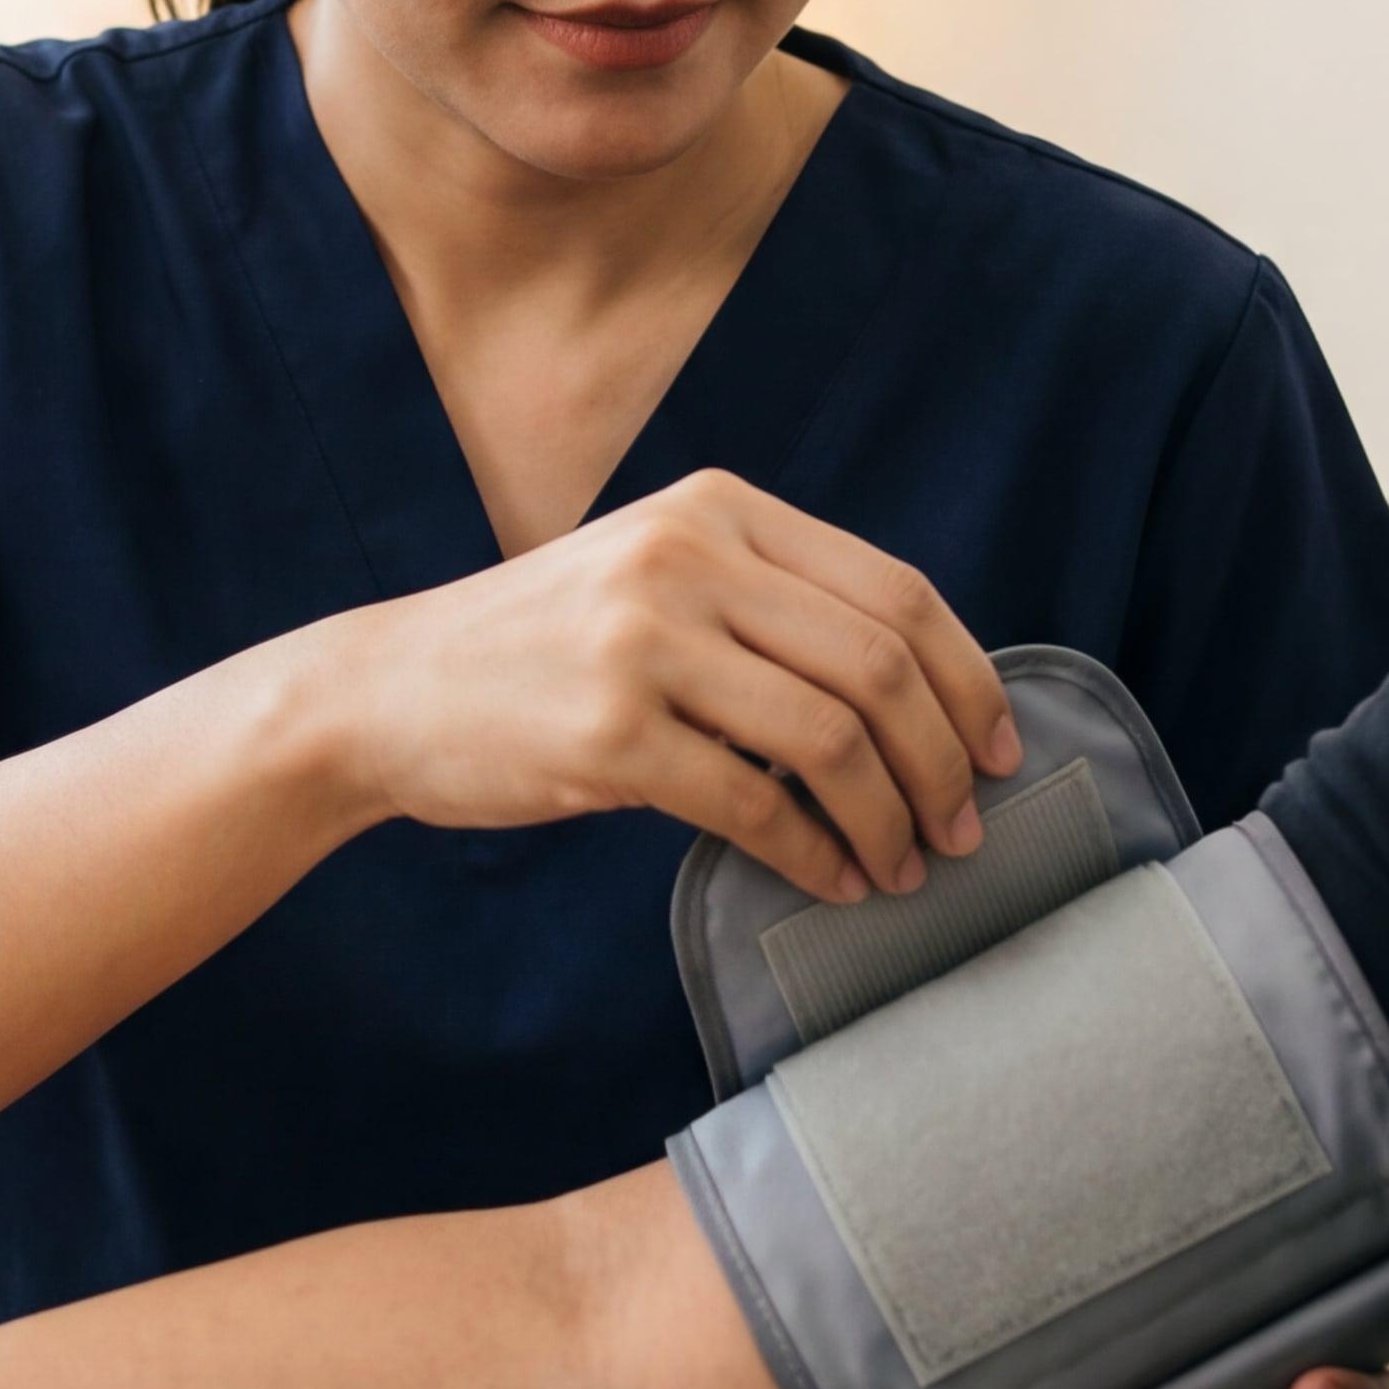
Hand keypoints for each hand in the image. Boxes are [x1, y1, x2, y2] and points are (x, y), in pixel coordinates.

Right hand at [317, 470, 1017, 906]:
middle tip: (962, 831)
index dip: (970, 680)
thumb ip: (768, 601)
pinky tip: (829, 880)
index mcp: (718, 509)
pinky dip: (812, 855)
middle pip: (880, 665)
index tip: (1000, 752)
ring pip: (830, 738)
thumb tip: (920, 694)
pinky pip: (753, 805)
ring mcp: (643, 642)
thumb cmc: (543, 649)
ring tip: (900, 867)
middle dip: (943, 763)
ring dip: (888, 819)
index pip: (896, 591)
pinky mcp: (607, 733)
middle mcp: (687, 557)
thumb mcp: (656, 576)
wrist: (388, 690)